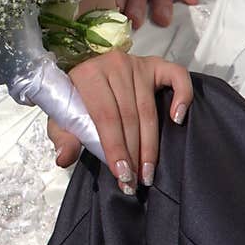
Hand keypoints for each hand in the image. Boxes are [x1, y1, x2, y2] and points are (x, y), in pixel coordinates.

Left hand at [48, 52, 193, 194]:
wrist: (84, 74)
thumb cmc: (75, 98)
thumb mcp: (61, 117)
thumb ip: (63, 137)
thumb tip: (64, 158)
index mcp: (87, 75)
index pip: (105, 116)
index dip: (115, 147)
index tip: (122, 174)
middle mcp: (114, 65)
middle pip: (129, 116)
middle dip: (133, 153)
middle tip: (136, 180)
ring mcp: (136, 64)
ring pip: (148, 109)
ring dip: (151, 144)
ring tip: (148, 171)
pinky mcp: (155, 65)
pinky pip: (177, 77)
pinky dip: (182, 97)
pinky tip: (177, 120)